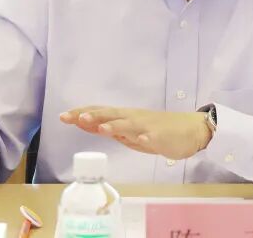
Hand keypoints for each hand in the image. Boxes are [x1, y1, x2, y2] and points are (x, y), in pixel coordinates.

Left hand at [60, 107, 211, 159]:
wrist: (189, 130)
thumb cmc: (157, 132)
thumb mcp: (129, 132)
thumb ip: (109, 129)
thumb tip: (85, 124)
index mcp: (124, 118)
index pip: (99, 113)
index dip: (82, 114)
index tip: (63, 116)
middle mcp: (132, 118)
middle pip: (109, 115)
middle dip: (92, 116)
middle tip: (73, 117)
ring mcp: (146, 126)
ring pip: (128, 124)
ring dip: (113, 125)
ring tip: (99, 127)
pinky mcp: (160, 136)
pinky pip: (151, 136)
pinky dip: (144, 137)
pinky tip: (139, 139)